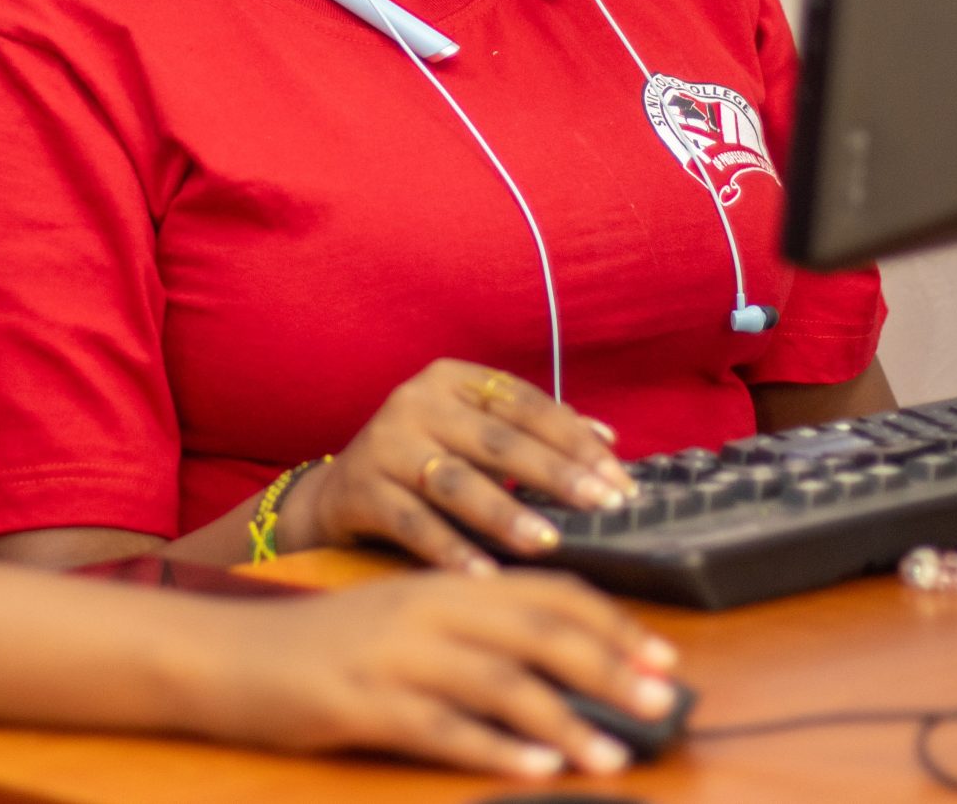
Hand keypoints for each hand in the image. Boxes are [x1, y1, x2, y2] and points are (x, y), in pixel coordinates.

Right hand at [189, 568, 681, 777]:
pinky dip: (495, 750)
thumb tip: (556, 663)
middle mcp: (425, 610)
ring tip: (613, 754)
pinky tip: (536, 768)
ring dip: (566, 720)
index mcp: (441, 583)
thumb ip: (470, 627)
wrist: (223, 651)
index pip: (546, 592)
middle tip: (662, 701)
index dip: (612, 622)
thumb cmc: (320, 643)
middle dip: (610, 667)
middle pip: (537, 632)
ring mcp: (392, 657)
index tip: (661, 654)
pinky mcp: (361, 704)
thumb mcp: (402, 616)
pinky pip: (441, 729)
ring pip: (499, 683)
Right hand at [284, 359, 634, 571]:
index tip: (619, 480)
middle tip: (603, 506)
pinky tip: (487, 576)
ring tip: (547, 541)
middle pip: (496, 439)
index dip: (576, 441)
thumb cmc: (424, 463)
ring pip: (456, 481)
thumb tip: (607, 439)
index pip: (525, 403)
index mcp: (452, 379)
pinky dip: (452, 550)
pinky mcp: (361, 490)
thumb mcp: (471, 435)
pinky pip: (413, 524)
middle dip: (556, 474)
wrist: (337, 494)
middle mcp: (415, 402)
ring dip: (505, 512)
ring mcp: (384, 445)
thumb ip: (531, 434)